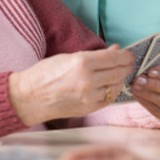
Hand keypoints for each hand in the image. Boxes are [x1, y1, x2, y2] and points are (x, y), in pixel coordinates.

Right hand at [8, 45, 134, 125]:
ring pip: (116, 86)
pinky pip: (108, 99)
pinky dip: (113, 91)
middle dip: (126, 66)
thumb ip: (93, 55)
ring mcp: (89, 96)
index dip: (125, 55)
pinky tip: (111, 86)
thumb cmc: (45, 73)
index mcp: (82, 63)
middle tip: (129, 62)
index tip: (129, 53)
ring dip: (121, 79)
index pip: (114, 58)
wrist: (30, 97)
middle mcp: (88, 80)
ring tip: (121, 73)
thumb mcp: (68, 57)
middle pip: (118, 72)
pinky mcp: (88, 109)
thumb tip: (115, 50)